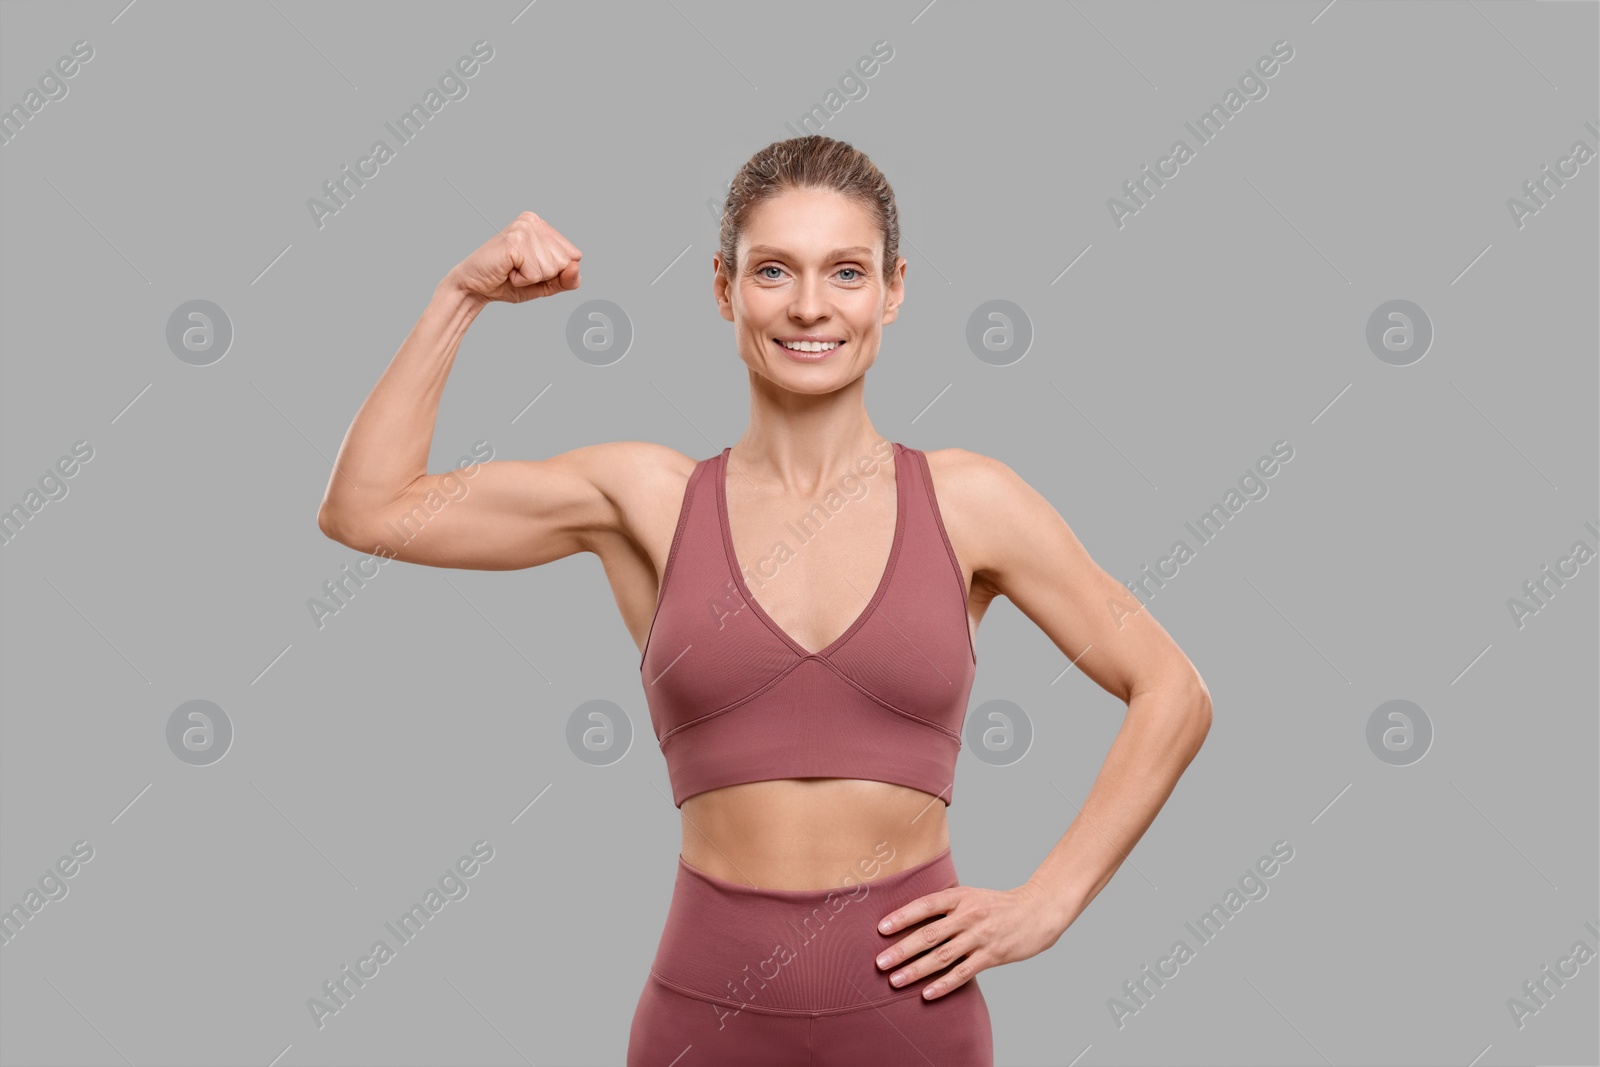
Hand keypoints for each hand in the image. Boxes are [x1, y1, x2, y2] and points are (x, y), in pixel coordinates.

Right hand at [446, 211, 580, 304]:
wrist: (474, 287)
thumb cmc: (507, 283)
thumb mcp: (545, 284)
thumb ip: (566, 280)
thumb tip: (575, 266)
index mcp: (543, 226)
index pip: (575, 256)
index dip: (556, 272)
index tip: (531, 268)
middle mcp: (534, 221)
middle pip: (565, 262)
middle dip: (544, 275)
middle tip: (519, 269)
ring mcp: (525, 228)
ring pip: (552, 268)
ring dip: (531, 278)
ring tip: (512, 269)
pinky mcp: (516, 240)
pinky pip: (536, 273)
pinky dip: (522, 280)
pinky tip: (507, 270)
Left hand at [874, 881, 1063, 999]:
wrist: (1037, 911)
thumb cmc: (998, 905)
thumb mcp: (971, 896)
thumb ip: (946, 906)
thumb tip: (912, 920)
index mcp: (960, 896)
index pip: (925, 905)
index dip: (902, 917)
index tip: (881, 929)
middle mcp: (968, 915)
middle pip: (929, 934)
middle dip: (901, 950)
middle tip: (880, 963)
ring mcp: (980, 936)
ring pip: (942, 956)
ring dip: (916, 970)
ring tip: (895, 980)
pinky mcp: (992, 955)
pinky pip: (963, 972)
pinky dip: (944, 984)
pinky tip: (927, 994)